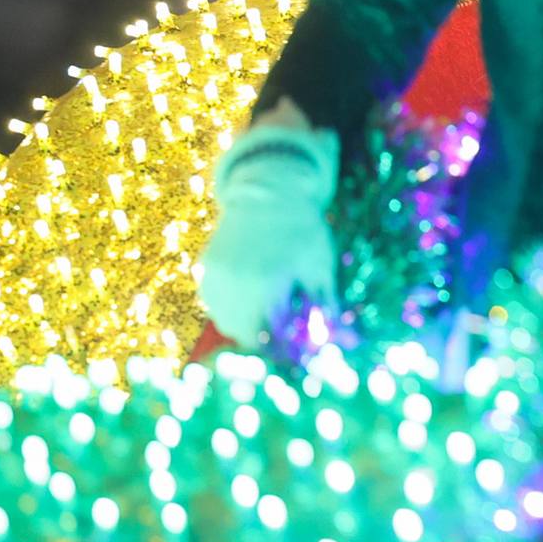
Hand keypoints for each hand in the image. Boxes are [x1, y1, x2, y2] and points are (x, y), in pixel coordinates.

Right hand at [196, 116, 339, 342]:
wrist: (269, 190)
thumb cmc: (303, 229)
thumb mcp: (321, 265)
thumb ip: (324, 305)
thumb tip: (337, 341)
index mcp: (265, 284)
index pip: (266, 337)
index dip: (282, 350)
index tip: (297, 351)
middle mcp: (234, 283)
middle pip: (244, 335)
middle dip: (265, 340)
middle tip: (284, 335)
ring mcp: (215, 277)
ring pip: (226, 322)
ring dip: (247, 325)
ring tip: (271, 313)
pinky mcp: (205, 270)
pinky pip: (215, 304)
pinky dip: (232, 308)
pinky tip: (253, 296)